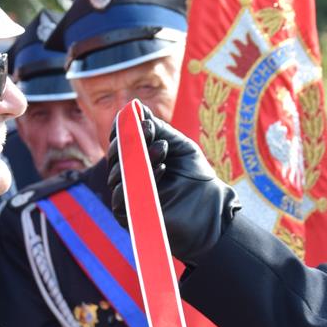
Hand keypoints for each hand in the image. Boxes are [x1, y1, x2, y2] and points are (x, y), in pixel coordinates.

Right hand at [106, 107, 237, 262]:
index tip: (135, 117)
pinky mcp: (130, 217)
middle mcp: (129, 177)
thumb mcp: (180, 147)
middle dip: (130, 139)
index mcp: (138, 160)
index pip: (120, 142)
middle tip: (148, 129)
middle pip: (115, 156)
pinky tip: (161, 169)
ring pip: (118, 174)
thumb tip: (138, 109)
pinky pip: (123, 197)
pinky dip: (139, 181)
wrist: (212, 211)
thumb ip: (160, 129)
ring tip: (162, 148)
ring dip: (138, 157)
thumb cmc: (197, 179)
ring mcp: (128, 197)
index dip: (123, 129)